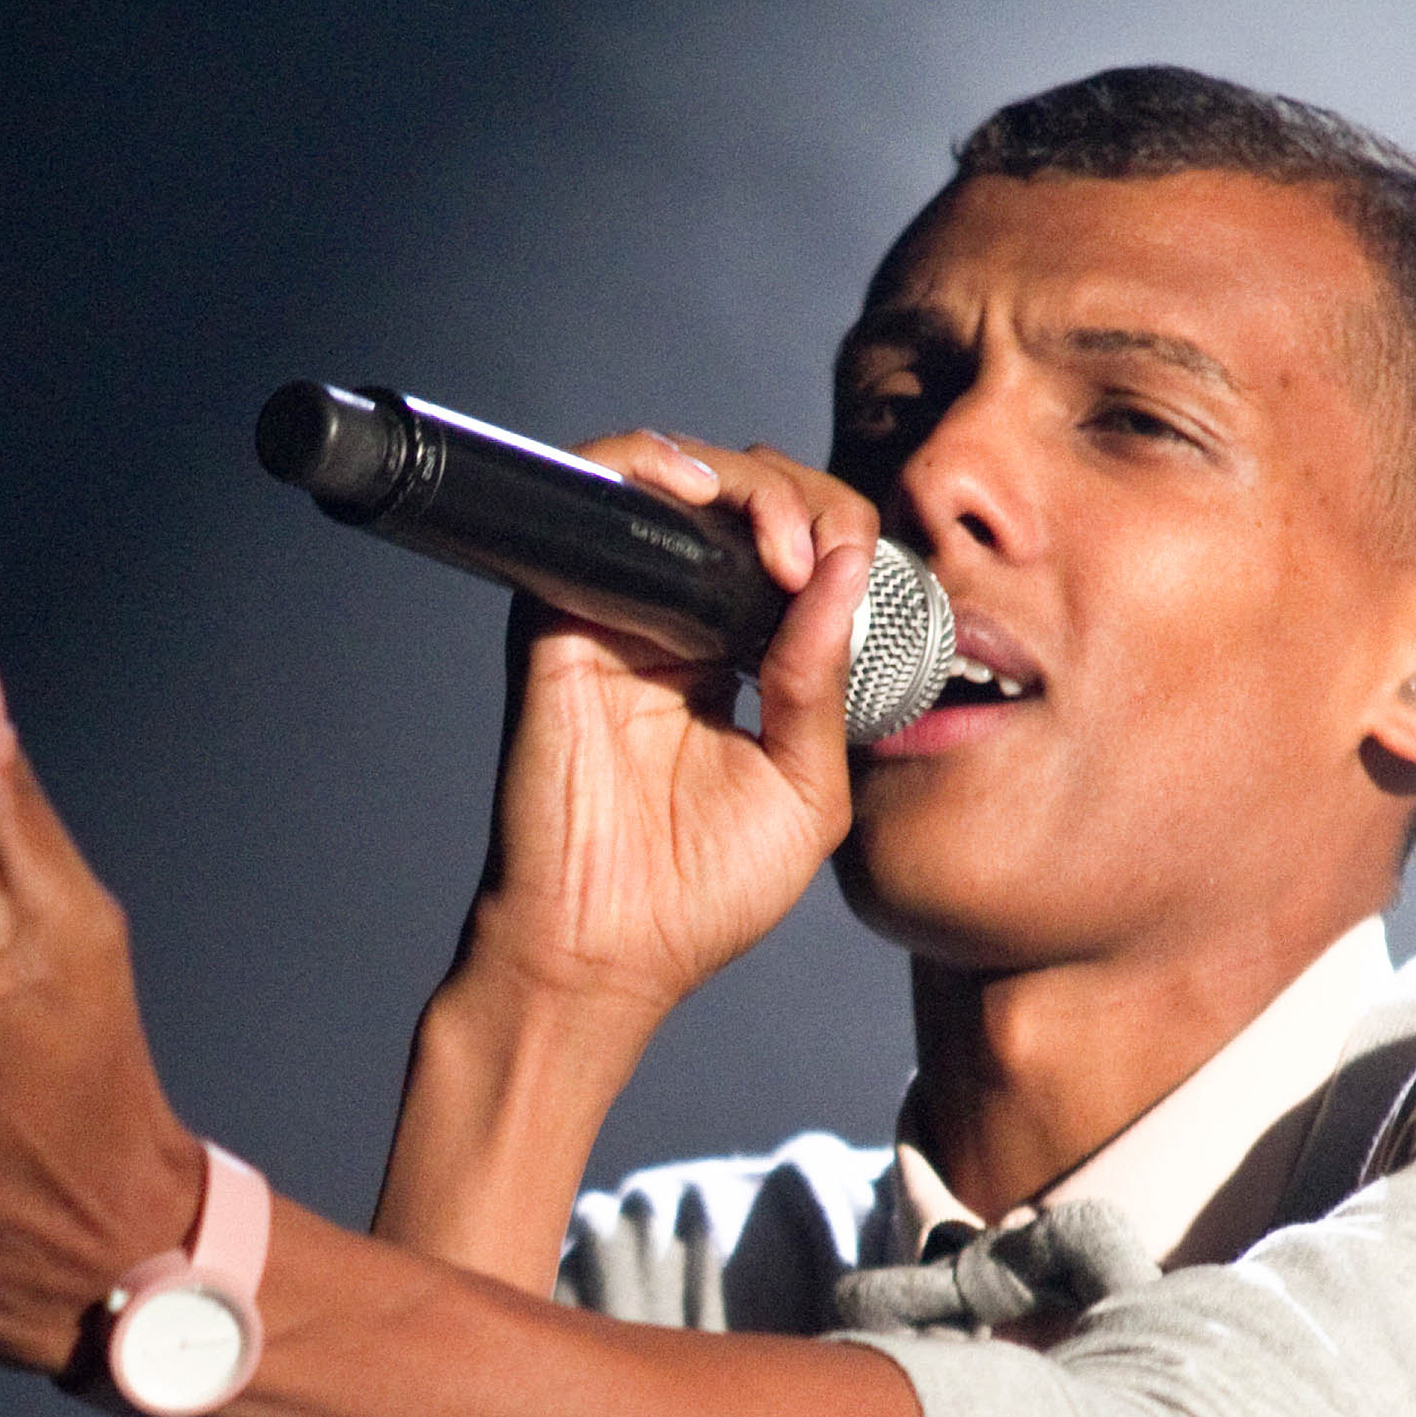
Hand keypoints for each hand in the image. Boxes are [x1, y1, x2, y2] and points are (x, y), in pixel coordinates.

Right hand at [464, 432, 881, 1021]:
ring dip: (746, 483)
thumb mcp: (807, 788)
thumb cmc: (699, 896)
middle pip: (746, 501)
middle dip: (801, 502)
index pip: (800, 553)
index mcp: (739, 661)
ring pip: (682, 484)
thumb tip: (847, 566)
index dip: (838, 540)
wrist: (602, 952)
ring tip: (781, 542)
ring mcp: (617, 612)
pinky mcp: (560, 611)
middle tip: (818, 558)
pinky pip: (596, 497)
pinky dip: (646, 464)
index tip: (854, 585)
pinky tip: (702, 495)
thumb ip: (826, 680)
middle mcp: (676, 624)